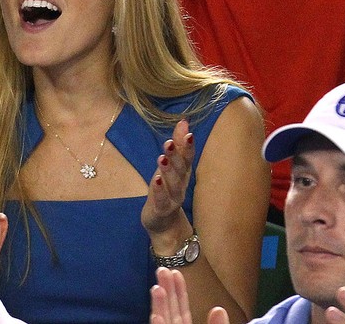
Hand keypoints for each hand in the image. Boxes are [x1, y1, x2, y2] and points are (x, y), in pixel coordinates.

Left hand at [141, 120, 193, 238]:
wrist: (164, 223)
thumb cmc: (167, 189)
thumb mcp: (171, 166)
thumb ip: (177, 145)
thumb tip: (183, 121)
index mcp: (182, 172)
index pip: (187, 157)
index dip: (188, 145)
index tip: (188, 131)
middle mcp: (180, 184)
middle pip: (180, 169)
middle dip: (176, 155)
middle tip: (169, 142)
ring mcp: (172, 198)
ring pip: (173, 184)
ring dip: (168, 171)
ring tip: (162, 158)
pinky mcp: (162, 210)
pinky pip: (162, 200)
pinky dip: (160, 191)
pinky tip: (156, 180)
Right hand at [150, 267, 229, 323]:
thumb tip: (219, 309)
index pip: (182, 310)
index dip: (179, 291)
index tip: (176, 273)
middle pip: (170, 311)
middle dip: (166, 290)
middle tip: (162, 270)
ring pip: (164, 321)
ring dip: (159, 305)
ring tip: (157, 288)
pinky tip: (156, 315)